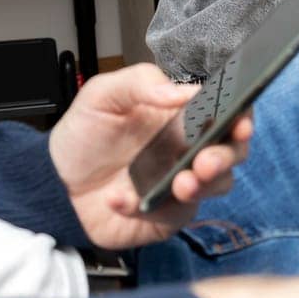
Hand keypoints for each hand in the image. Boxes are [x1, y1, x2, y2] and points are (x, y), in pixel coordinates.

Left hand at [48, 64, 251, 249]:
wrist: (56, 179)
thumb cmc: (86, 134)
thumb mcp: (103, 95)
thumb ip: (141, 82)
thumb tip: (184, 91)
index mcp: (184, 116)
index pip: (228, 111)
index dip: (242, 116)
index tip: (240, 122)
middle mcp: (191, 149)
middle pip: (233, 151)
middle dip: (227, 156)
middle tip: (206, 161)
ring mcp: (184, 183)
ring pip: (217, 186)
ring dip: (203, 185)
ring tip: (180, 184)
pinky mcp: (168, 215)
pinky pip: (171, 214)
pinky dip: (147, 208)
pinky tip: (119, 198)